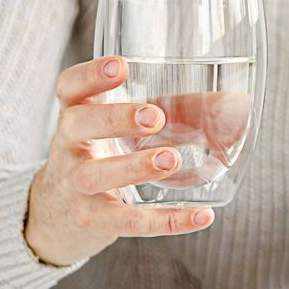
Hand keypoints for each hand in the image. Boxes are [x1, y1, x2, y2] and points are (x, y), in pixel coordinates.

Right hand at [24, 56, 217, 266]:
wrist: (54, 218)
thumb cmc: (103, 158)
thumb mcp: (123, 130)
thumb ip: (173, 111)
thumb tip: (234, 103)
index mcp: (77, 117)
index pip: (70, 88)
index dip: (90, 75)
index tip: (120, 66)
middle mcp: (69, 148)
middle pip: (77, 125)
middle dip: (114, 118)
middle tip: (153, 116)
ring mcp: (76, 186)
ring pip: (95, 175)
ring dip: (133, 167)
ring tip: (171, 160)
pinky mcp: (93, 222)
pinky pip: (128, 222)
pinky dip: (167, 222)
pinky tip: (201, 216)